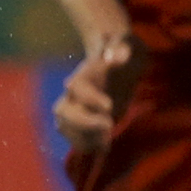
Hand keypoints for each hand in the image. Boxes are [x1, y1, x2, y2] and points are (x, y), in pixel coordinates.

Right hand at [53, 35, 137, 156]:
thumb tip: (114, 57)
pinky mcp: (83, 122)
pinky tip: (105, 146)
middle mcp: (73, 94)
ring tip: (105, 141)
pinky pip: (75, 138)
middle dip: (82, 123)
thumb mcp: (127, 45)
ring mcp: (76, 109)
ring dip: (83, 138)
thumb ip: (121, 48)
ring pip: (65, 127)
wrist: (118, 61)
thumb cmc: (124, 51)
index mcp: (83, 75)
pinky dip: (87, 146)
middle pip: (62, 111)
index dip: (90, 99)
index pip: (76, 87)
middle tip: (108, 126)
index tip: (110, 106)